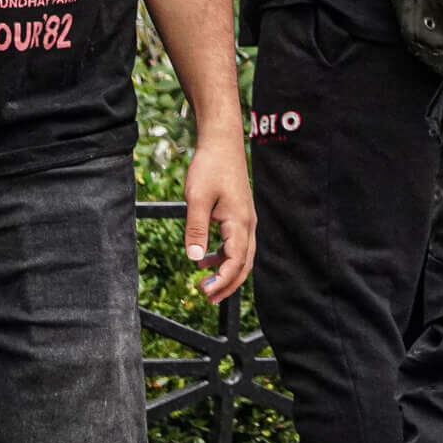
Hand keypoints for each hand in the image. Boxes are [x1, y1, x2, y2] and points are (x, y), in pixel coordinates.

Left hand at [181, 131, 257, 303]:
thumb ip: (196, 229)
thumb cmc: (210, 167)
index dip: (223, 280)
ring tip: (206, 285)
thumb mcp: (197, 198)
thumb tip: (195, 259)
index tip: (206, 293)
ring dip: (226, 272)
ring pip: (241, 255)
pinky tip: (205, 259)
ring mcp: (245, 219)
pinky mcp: (239, 215)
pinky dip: (223, 257)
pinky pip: (235, 243)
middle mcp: (247, 224)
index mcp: (239, 222)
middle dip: (228, 284)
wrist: (222, 143)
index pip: (236, 261)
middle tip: (208, 298)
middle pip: (244, 263)